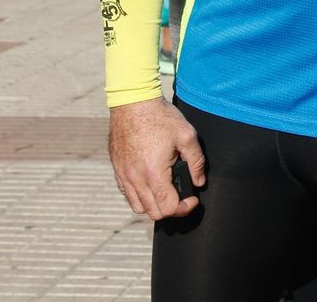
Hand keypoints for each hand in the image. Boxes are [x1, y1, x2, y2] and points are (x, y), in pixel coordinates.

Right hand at [107, 97, 206, 219]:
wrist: (132, 102)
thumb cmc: (160, 117)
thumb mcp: (187, 135)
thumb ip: (196, 162)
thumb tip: (199, 181)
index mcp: (153, 173)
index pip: (168, 208)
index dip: (184, 208)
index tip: (193, 198)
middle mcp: (135, 179)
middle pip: (153, 213)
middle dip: (172, 210)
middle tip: (183, 197)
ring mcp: (123, 175)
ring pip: (138, 207)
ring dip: (155, 205)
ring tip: (168, 191)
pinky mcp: (117, 170)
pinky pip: (127, 194)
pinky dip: (141, 196)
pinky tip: (152, 183)